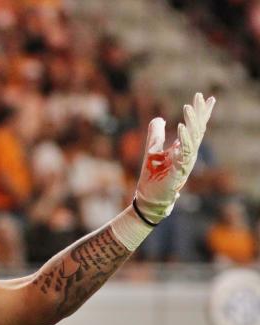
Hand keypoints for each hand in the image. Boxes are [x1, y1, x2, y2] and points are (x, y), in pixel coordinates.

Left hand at [134, 92, 215, 222]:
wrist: (149, 199)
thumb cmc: (152, 177)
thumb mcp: (153, 150)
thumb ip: (156, 134)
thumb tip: (160, 118)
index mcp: (184, 149)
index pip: (196, 127)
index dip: (201, 113)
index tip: (205, 97)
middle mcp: (189, 154)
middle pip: (198, 129)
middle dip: (200, 112)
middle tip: (200, 96)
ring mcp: (186, 162)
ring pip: (194, 138)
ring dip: (192, 122)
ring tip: (188, 106)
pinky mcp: (179, 170)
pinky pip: (185, 152)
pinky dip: (184, 138)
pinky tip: (182, 126)